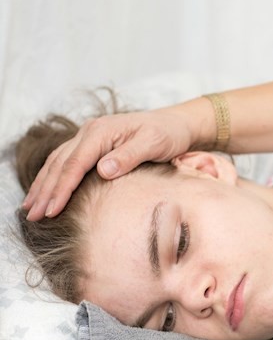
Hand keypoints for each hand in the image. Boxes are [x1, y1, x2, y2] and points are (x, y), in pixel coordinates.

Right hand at [23, 106, 201, 220]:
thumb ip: (128, 156)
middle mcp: (90, 131)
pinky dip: (53, 177)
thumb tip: (103, 170)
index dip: (61, 188)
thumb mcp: (154, 144)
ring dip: (42, 185)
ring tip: (29, 208)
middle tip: (32, 215)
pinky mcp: (93, 144)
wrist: (175, 123)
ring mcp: (89, 136)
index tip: (51, 210)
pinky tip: (45, 191)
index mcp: (102, 131)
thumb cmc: (167, 134)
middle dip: (45, 190)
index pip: (75, 163)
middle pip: (60, 163)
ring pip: (57, 162)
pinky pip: (66, 161)